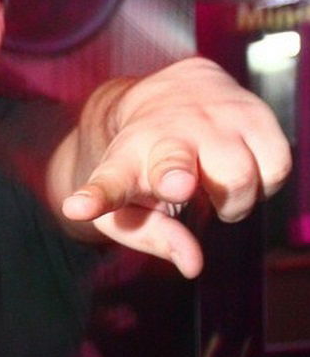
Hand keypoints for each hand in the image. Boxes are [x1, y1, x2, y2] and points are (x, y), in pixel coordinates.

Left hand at [59, 57, 290, 277]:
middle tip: (177, 185)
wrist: (174, 91)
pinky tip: (243, 170)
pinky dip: (266, 183)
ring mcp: (211, 120)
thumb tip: (193, 265)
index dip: (95, 198)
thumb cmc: (149, 165)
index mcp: (125, 164)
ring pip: (241, 179)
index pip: (108, 183)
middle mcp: (165, 137)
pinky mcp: (253, 111)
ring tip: (216, 188)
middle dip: (175, 175)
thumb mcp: (135, 206)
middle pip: (174, 163)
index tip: (79, 207)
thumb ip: (155, 238)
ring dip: (236, 202)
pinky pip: (276, 167)